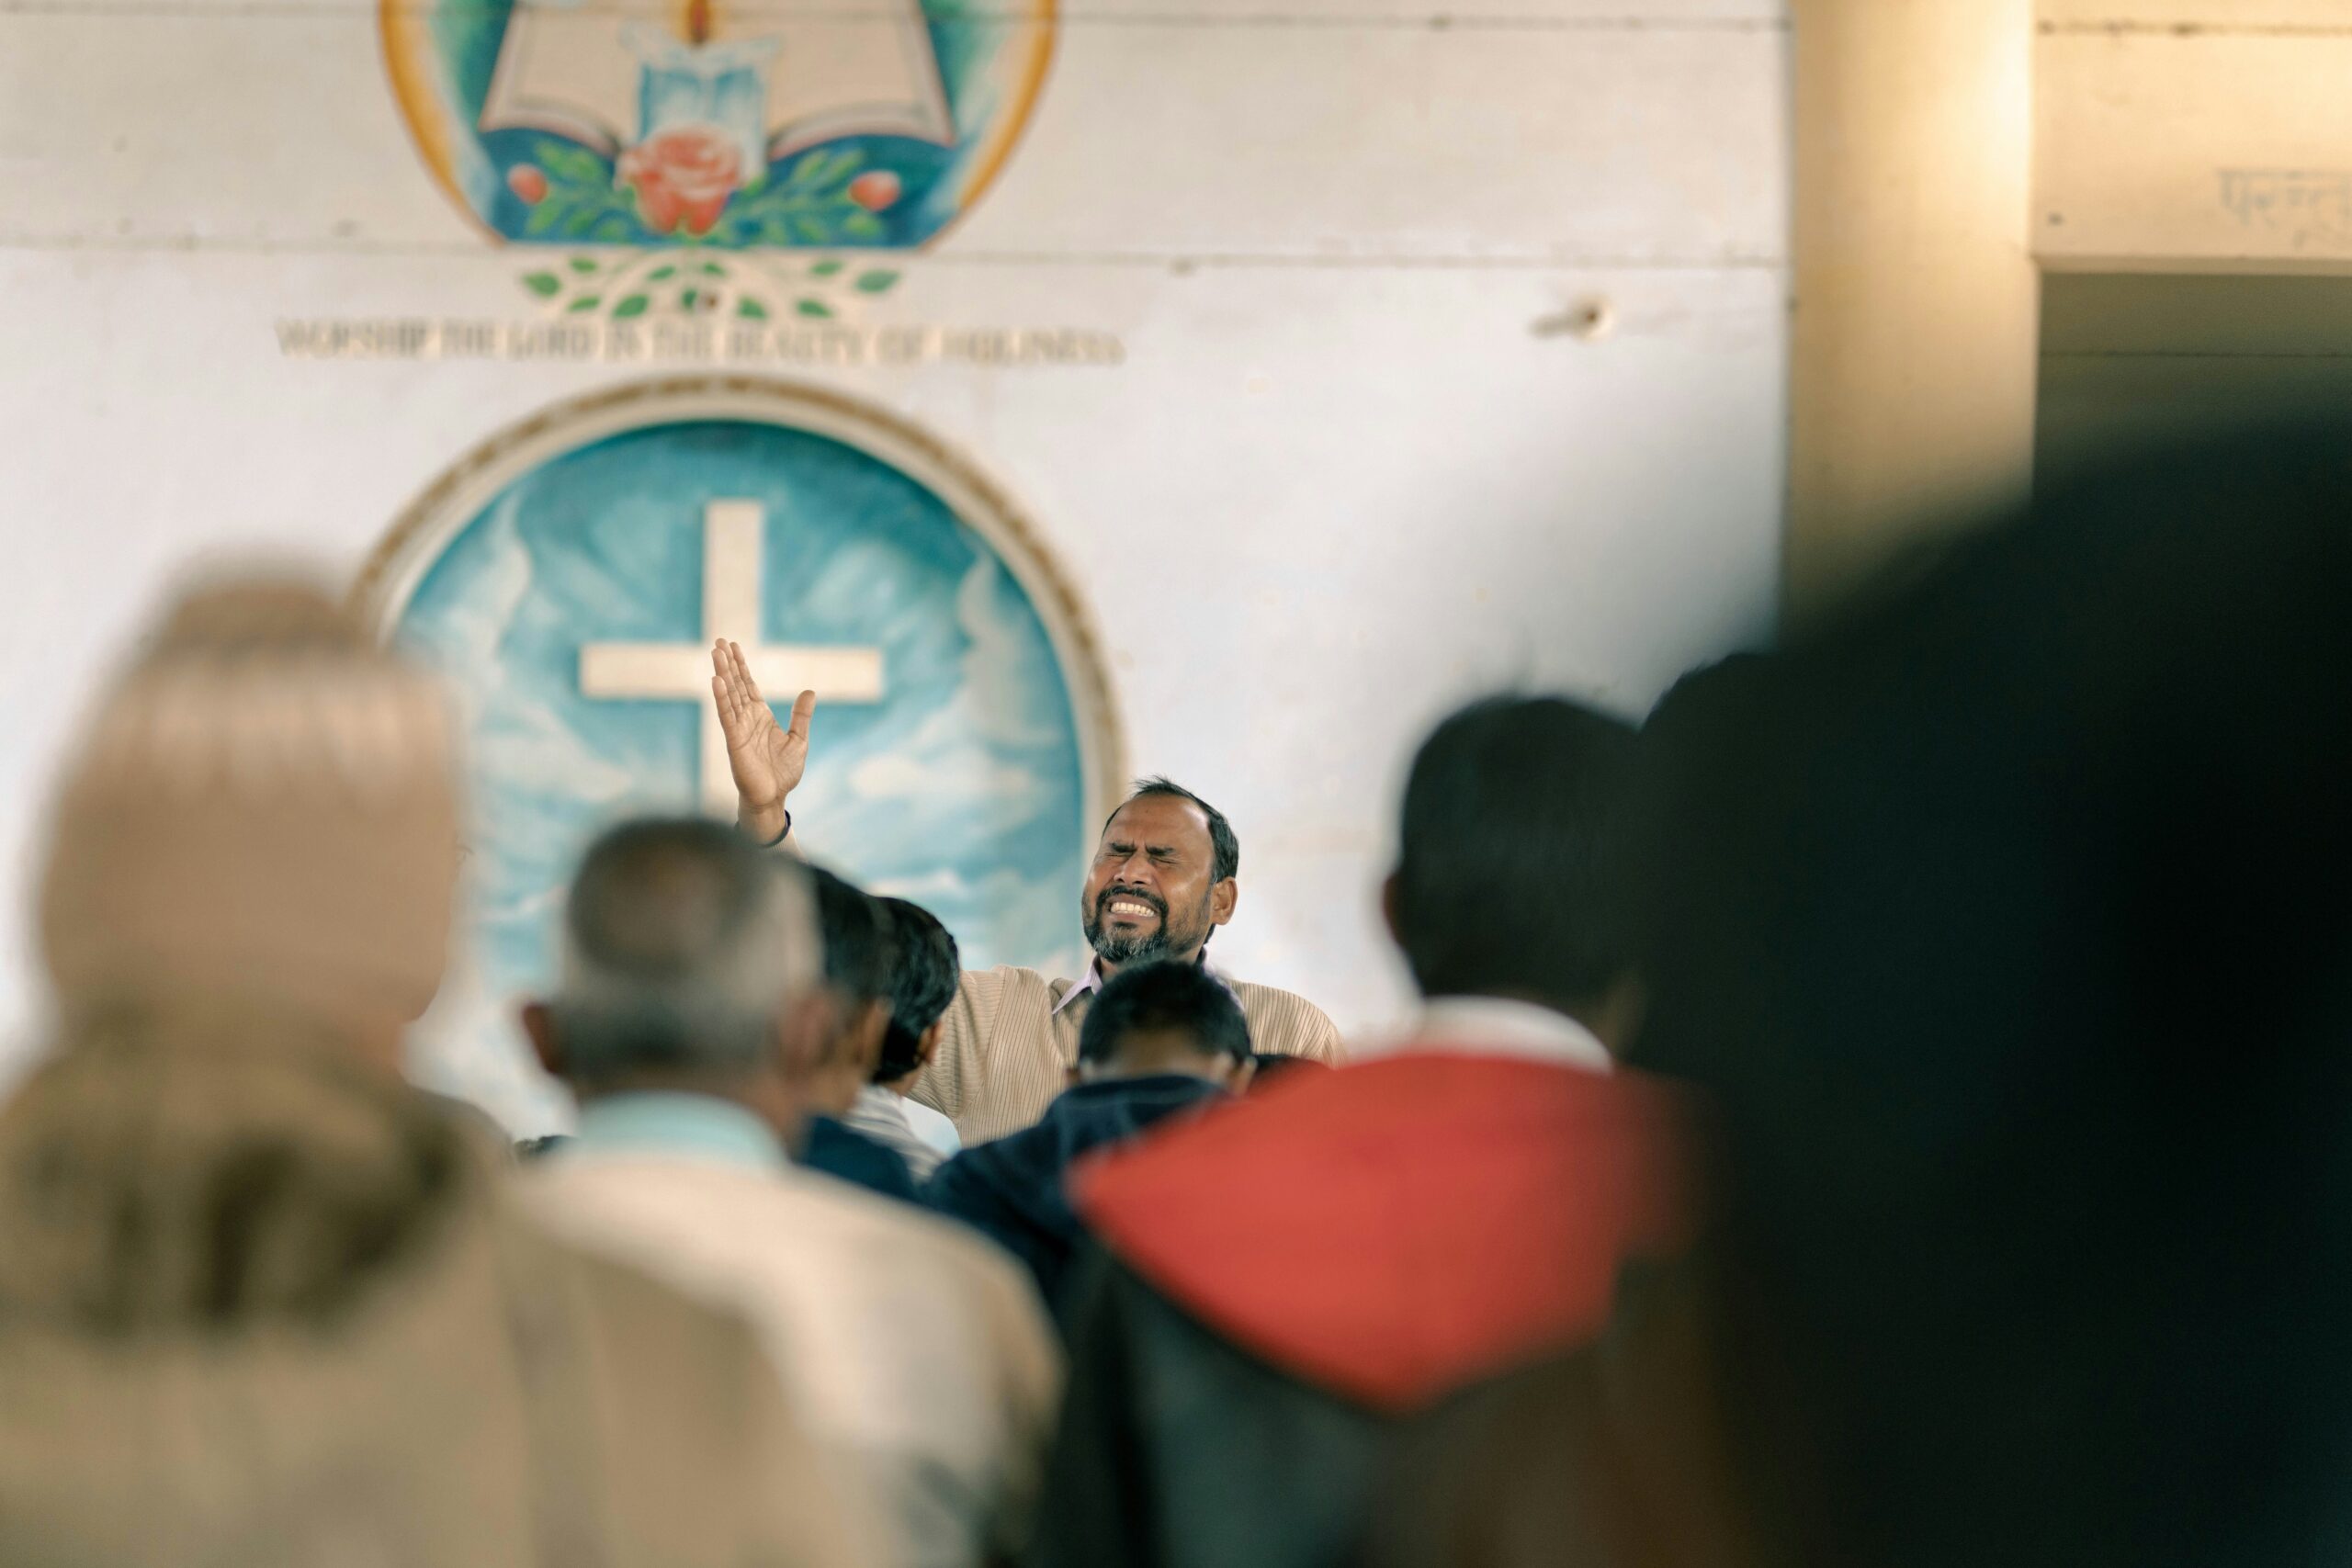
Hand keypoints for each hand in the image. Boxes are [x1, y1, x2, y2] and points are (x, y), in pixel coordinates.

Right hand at [711, 640, 812, 840]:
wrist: (773, 798)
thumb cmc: (783, 773)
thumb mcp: (799, 739)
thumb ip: (802, 716)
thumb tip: (810, 691)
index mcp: (761, 716)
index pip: (748, 685)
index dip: (741, 665)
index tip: (733, 645)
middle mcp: (747, 719)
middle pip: (736, 685)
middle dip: (728, 663)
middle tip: (718, 640)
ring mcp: (738, 728)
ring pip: (729, 695)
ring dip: (722, 674)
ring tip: (715, 652)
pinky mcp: (734, 741)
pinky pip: (726, 715)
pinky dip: (721, 698)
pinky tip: (716, 681)